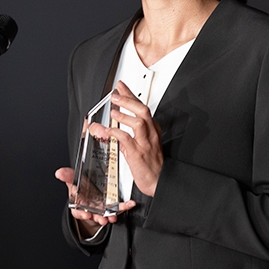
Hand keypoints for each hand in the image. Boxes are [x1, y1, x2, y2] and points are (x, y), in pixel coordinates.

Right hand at [55, 167, 135, 237]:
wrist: (89, 192)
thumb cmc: (81, 187)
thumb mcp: (73, 180)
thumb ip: (67, 176)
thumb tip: (59, 172)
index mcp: (80, 203)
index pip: (79, 211)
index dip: (82, 214)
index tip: (86, 215)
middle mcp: (91, 208)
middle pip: (94, 215)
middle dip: (98, 218)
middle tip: (103, 219)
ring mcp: (102, 208)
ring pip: (106, 214)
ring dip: (110, 216)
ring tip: (114, 217)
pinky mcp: (111, 206)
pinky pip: (119, 208)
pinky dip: (125, 207)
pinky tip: (130, 204)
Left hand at [91, 80, 163, 196]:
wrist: (158, 182)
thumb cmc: (151, 165)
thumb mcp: (140, 146)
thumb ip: (125, 135)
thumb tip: (111, 127)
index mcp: (151, 130)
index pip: (141, 108)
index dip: (131, 95)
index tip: (121, 87)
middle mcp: (150, 134)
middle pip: (143, 110)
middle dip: (129, 100)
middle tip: (116, 94)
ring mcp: (145, 143)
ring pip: (138, 122)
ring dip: (124, 115)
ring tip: (113, 110)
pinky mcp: (138, 154)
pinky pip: (127, 139)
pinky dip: (117, 132)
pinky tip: (109, 130)